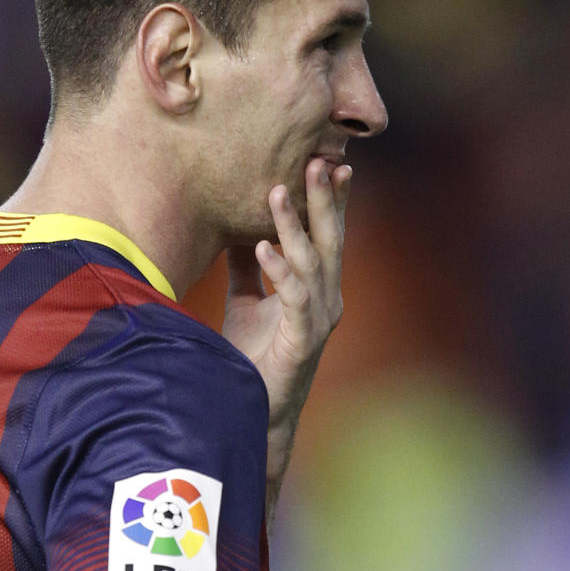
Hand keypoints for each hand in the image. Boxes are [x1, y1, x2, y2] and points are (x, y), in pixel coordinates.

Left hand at [222, 158, 350, 433]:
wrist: (254, 409)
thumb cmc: (252, 356)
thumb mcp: (247, 301)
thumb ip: (249, 268)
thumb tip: (240, 230)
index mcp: (316, 288)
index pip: (325, 236)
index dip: (329, 201)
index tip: (329, 163)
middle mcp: (325, 299)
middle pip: (328, 241)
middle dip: (322, 201)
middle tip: (317, 161)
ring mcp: (317, 320)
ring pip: (310, 264)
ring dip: (293, 227)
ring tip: (276, 193)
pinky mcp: (301, 340)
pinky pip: (292, 298)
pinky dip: (278, 271)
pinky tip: (262, 248)